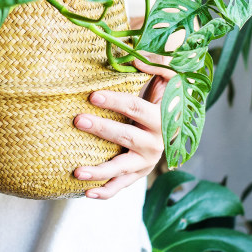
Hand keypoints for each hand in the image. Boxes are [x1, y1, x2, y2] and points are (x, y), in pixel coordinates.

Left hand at [73, 56, 173, 198]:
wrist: (174, 130)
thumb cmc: (163, 100)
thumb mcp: (168, 81)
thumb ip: (155, 67)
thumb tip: (133, 58)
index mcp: (160, 118)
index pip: (136, 108)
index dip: (115, 101)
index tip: (92, 96)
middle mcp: (155, 143)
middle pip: (125, 136)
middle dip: (101, 129)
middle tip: (78, 120)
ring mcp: (145, 163)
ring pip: (121, 168)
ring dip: (98, 170)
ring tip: (76, 171)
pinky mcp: (137, 176)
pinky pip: (120, 187)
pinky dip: (105, 192)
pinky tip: (86, 193)